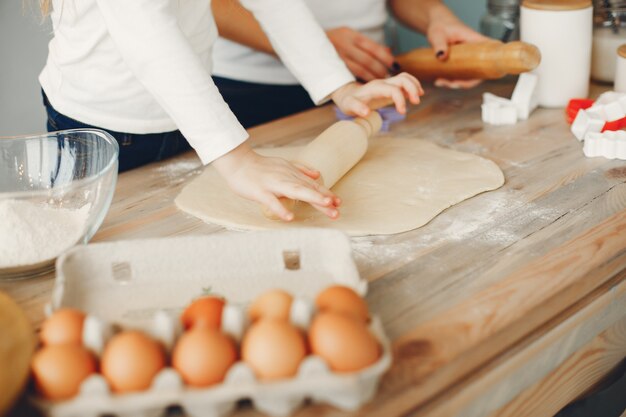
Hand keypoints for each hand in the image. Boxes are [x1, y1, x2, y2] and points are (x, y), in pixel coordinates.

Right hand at [213, 142, 339, 220]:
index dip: (325, 193)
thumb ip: (301, 170)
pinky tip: (290, 217)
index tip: (338, 203)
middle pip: (307, 189)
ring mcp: (273, 184)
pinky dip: (280, 209)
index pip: (311, 185)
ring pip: (294, 190)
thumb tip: (317, 174)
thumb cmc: (259, 167)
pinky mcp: (260, 191)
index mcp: (291, 174)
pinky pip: (271, 201)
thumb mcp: (283, 165)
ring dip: (311, 197)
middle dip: (323, 198)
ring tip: (325, 205)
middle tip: (337, 209)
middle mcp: (285, 178)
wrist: (237, 162)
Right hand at [327, 27, 394, 81]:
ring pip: (360, 70)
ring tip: (381, 80)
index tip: (393, 64)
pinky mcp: (334, 69)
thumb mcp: (351, 38)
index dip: (384, 57)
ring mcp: (337, 58)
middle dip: (380, 69)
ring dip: (373, 76)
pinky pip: (352, 76)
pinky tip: (369, 84)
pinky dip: (363, 80)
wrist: (309, 44)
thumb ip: (368, 45)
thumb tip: (388, 52)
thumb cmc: (336, 42)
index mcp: (350, 35)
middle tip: (388, 75)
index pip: (372, 47)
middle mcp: (343, 46)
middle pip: (367, 60)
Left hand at [330, 73, 423, 116]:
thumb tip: (367, 112)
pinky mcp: (390, 87)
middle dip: (412, 88)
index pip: (393, 89)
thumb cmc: (349, 102)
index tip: (402, 112)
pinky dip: (412, 87)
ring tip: (418, 98)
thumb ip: (357, 108)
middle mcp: (383, 83)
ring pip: (405, 78)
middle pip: (403, 79)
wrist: (348, 95)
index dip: (400, 99)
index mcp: (375, 87)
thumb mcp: (349, 106)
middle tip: (416, 102)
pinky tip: (414, 97)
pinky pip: (404, 83)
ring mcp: (387, 84)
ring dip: (414, 86)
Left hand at [426, 15, 490, 88]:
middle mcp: (477, 52)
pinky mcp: (463, 64)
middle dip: (466, 83)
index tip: (477, 78)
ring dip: (456, 84)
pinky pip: (462, 76)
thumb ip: (439, 44)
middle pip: (480, 73)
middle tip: (450, 84)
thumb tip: (441, 56)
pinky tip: (439, 81)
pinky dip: (452, 81)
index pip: (492, 55)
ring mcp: (470, 59)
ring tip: (439, 82)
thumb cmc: (442, 26)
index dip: (490, 68)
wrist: (438, 25)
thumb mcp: (438, 34)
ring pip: (469, 77)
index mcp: (477, 41)